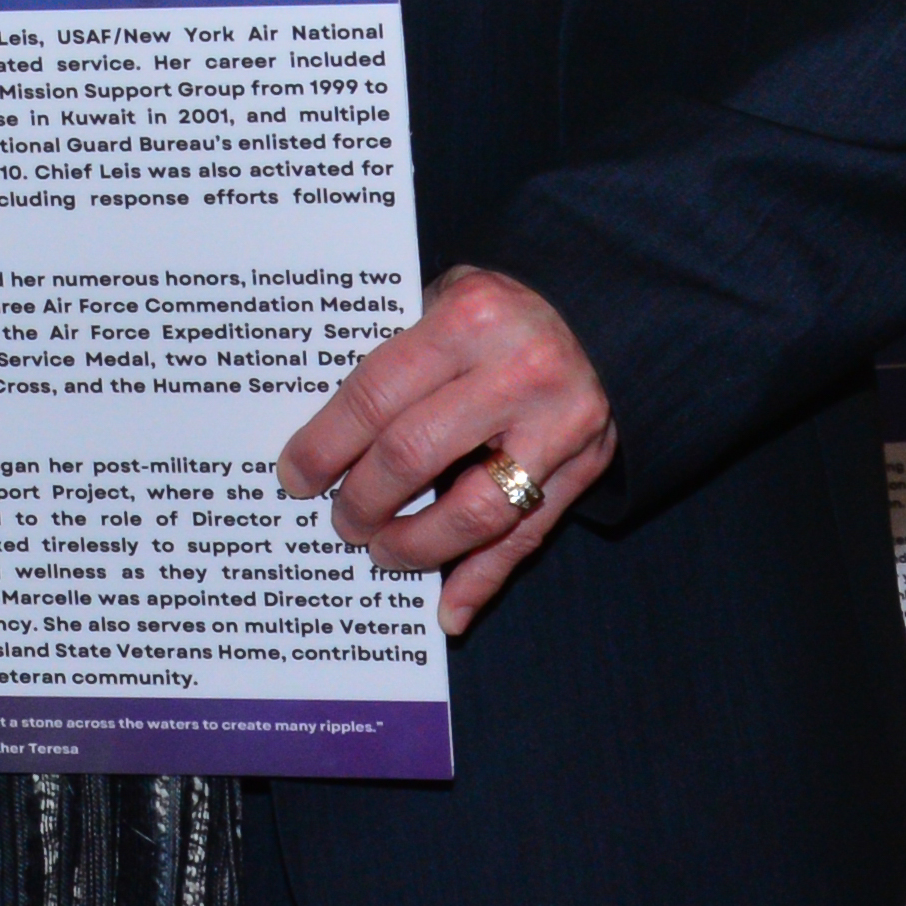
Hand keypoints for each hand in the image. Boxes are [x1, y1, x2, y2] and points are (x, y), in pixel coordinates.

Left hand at [276, 264, 615, 634]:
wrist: (610, 314)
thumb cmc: (504, 311)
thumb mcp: (448, 295)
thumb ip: (400, 354)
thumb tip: (328, 433)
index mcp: (469, 320)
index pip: (376, 396)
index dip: (326, 445)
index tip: (296, 476)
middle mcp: (518, 372)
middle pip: (413, 455)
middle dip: (363, 500)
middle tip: (341, 520)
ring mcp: (559, 426)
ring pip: (473, 511)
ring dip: (415, 546)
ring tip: (381, 551)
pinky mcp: (586, 468)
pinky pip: (527, 536)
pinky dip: (483, 581)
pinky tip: (449, 610)